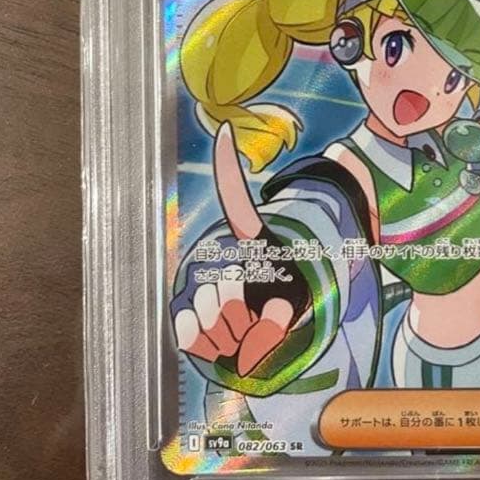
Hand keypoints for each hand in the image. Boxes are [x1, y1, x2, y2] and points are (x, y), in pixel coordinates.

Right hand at [173, 123, 294, 375]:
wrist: (272, 328)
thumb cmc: (286, 305)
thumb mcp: (294, 306)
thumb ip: (278, 316)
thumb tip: (249, 329)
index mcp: (253, 242)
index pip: (237, 199)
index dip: (227, 167)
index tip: (223, 132)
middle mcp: (221, 255)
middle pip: (221, 295)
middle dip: (245, 320)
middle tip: (260, 320)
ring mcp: (200, 280)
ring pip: (206, 320)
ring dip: (232, 338)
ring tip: (246, 329)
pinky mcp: (184, 309)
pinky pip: (189, 335)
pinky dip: (210, 347)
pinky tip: (223, 342)